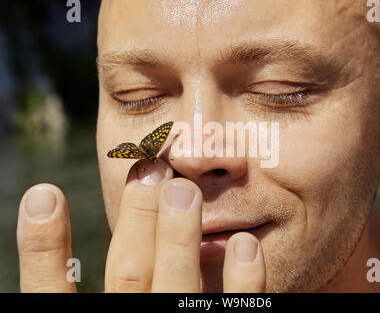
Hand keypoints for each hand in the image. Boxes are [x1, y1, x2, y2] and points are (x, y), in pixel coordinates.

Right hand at [16, 160, 265, 291]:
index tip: (42, 194)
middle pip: (127, 279)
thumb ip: (74, 299)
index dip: (41, 248)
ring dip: (180, 241)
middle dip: (136, 222)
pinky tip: (246, 246)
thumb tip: (59, 243)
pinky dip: (240, 287)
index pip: (51, 296)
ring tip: (184, 191)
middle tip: (150, 172)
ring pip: (176, 292)